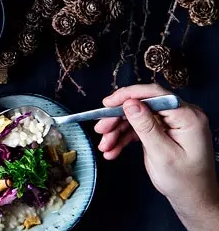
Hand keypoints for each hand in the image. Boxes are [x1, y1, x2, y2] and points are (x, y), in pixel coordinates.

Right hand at [95, 84, 218, 226]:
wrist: (193, 199)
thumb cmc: (184, 181)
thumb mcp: (162, 154)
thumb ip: (146, 126)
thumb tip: (130, 102)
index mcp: (188, 117)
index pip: (155, 95)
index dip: (129, 95)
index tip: (107, 103)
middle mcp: (181, 115)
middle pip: (142, 106)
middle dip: (119, 118)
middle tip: (100, 129)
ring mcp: (171, 123)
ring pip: (137, 117)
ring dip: (117, 130)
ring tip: (105, 146)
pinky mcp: (163, 130)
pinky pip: (139, 128)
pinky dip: (124, 137)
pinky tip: (113, 150)